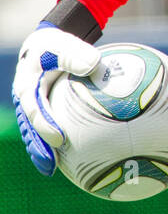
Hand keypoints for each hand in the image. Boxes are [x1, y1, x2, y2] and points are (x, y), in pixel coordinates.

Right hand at [11, 24, 100, 174]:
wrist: (47, 45)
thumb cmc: (56, 45)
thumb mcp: (63, 44)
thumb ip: (75, 54)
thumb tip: (95, 64)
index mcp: (27, 87)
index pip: (34, 110)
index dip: (45, 126)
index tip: (59, 138)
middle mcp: (26, 101)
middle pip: (30, 129)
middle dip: (39, 147)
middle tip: (51, 164)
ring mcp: (32, 108)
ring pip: (35, 133)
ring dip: (43, 151)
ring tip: (54, 169)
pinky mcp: (42, 112)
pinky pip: (49, 129)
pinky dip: (57, 143)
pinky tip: (72, 158)